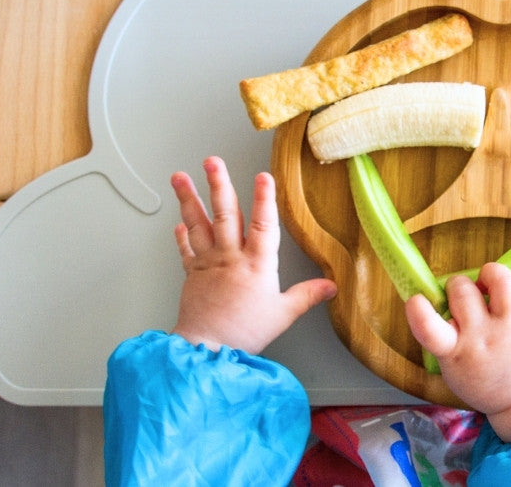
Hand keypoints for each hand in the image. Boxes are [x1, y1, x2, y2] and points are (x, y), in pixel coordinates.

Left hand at [169, 156, 336, 353]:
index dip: (265, 199)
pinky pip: (186, 248)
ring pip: (199, 224)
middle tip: (212, 162)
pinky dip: (182, 233)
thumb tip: (331, 286)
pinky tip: (179, 220)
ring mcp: (208, 263)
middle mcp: (231, 257)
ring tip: (180, 177)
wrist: (207, 349)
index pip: (263, 225)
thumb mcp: (283, 314)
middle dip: (218, 184)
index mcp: (257, 264)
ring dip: (189, 199)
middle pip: (225, 214)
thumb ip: (307, 295)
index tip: (263, 176)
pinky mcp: (192, 274)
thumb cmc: (245, 332)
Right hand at [405, 262, 510, 443]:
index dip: (418, 310)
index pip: (430, 330)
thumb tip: (439, 294)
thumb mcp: (450, 366)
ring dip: (490, 274)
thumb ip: (442, 334)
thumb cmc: (479, 377)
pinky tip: (509, 297)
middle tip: (462, 295)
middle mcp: (482, 337)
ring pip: (501, 280)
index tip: (415, 300)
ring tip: (488, 284)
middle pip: (463, 291)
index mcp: (454, 352)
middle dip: (457, 285)